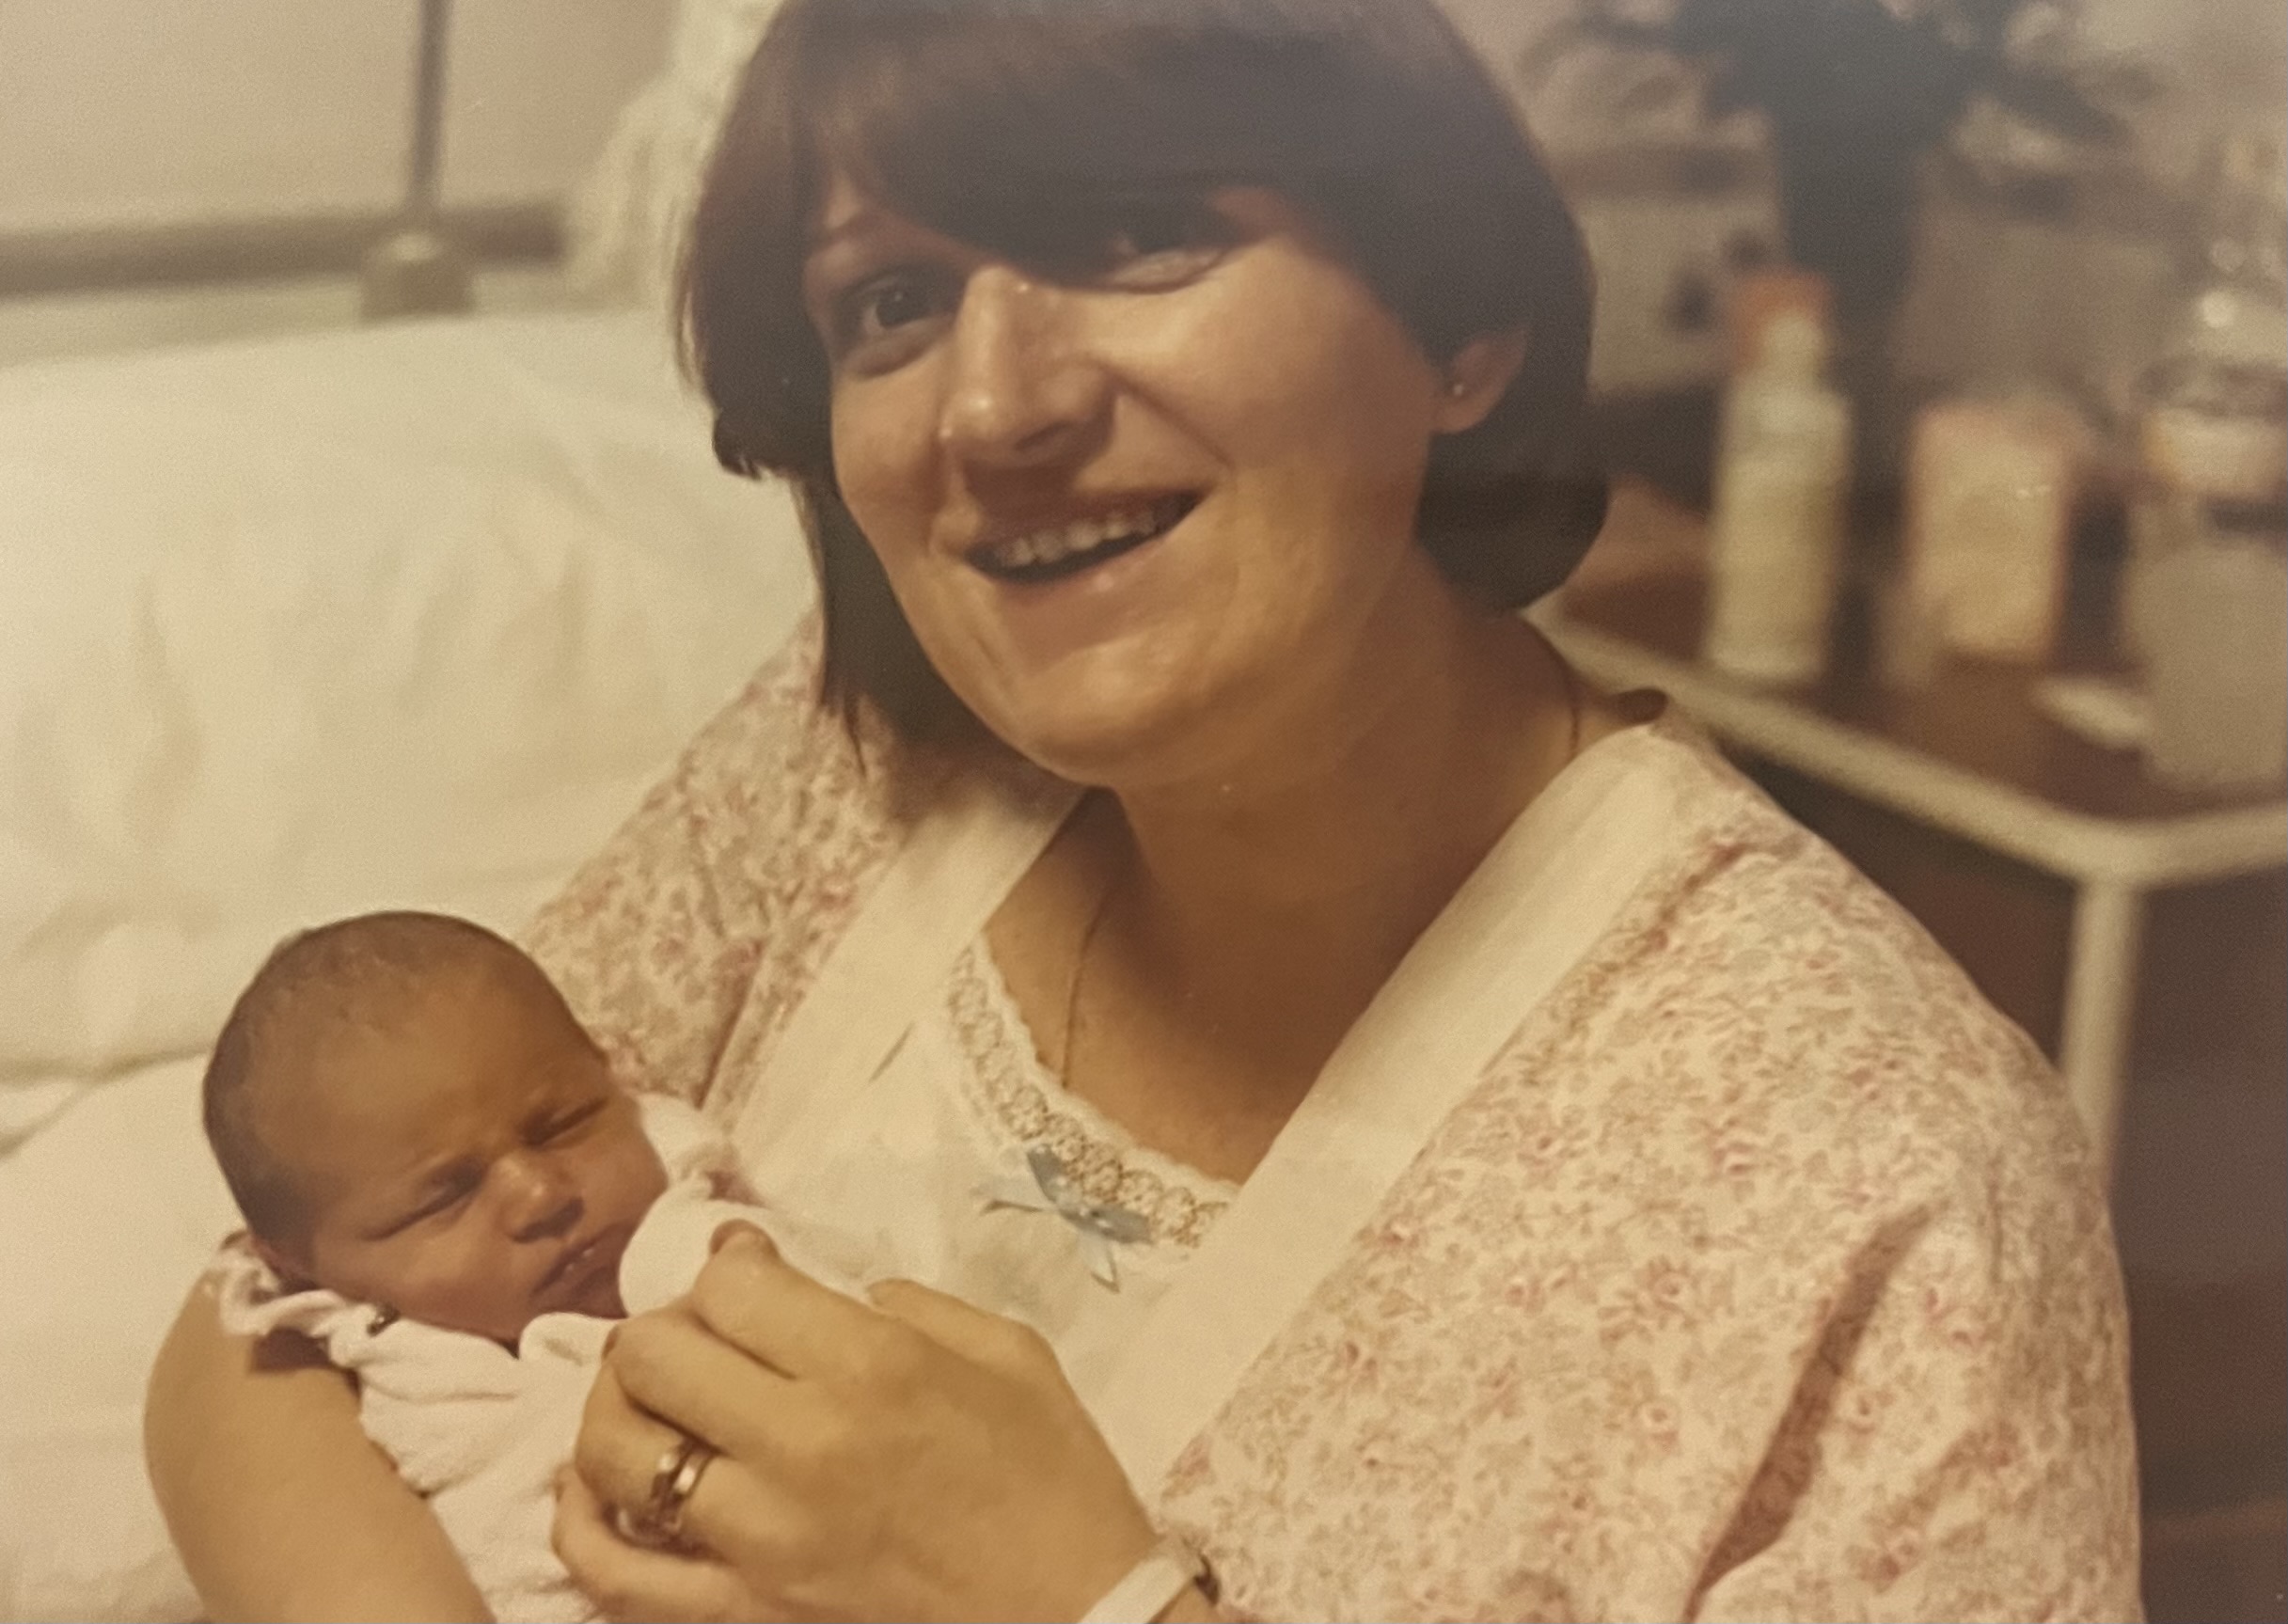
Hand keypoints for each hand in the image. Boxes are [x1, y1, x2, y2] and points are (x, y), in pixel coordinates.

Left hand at [559, 1227, 1159, 1621]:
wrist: (1077, 1621)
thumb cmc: (1055, 1479)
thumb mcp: (1010, 1352)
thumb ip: (913, 1304)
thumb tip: (832, 1291)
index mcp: (870, 1367)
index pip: (731, 1285)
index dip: (729, 1261)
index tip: (748, 1264)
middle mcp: (798, 1445)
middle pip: (654, 1354)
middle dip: (666, 1326)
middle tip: (701, 1334)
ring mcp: (756, 1541)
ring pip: (616, 1452)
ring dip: (617, 1409)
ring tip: (652, 1401)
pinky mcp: (740, 1615)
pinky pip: (615, 1575)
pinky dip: (582, 1525)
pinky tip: (593, 1490)